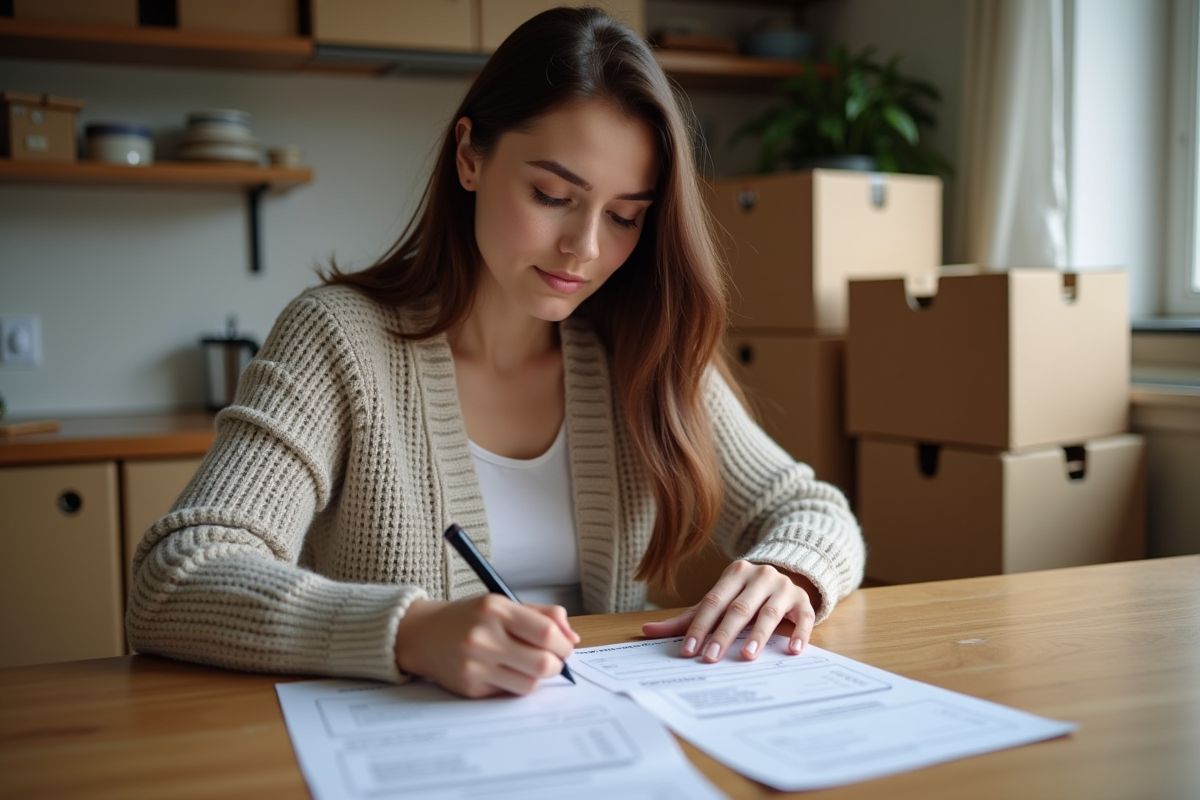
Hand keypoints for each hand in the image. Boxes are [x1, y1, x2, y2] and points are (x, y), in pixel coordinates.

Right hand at [394, 595, 579, 697]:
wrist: (423, 635)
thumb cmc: (470, 617)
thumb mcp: (503, 603)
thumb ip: (542, 616)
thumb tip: (573, 639)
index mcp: (496, 609)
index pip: (546, 632)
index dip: (564, 644)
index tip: (565, 647)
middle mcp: (484, 637)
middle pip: (543, 664)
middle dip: (556, 664)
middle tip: (552, 660)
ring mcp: (475, 665)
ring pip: (530, 684)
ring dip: (536, 677)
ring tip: (527, 665)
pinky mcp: (470, 688)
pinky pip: (508, 692)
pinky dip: (513, 684)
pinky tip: (501, 671)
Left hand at [641, 560, 818, 661]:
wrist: (787, 576)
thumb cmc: (745, 595)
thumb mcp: (718, 601)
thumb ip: (687, 618)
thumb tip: (646, 631)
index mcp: (734, 573)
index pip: (713, 602)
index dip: (700, 626)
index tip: (689, 650)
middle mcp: (760, 576)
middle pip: (739, 608)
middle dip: (724, 635)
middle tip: (711, 659)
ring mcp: (784, 587)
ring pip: (770, 612)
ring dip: (758, 635)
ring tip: (747, 656)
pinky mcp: (803, 600)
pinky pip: (803, 617)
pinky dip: (799, 633)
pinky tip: (792, 650)